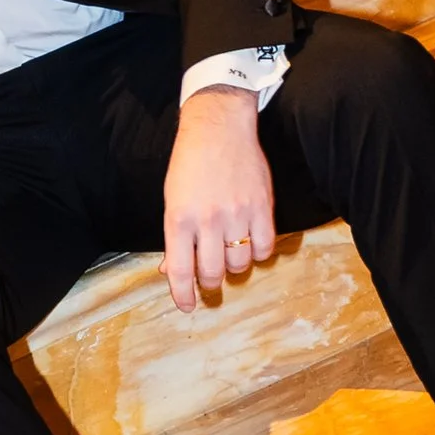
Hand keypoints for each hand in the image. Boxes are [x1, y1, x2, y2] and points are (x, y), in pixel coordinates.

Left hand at [161, 88, 276, 313]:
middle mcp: (208, 220)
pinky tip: (249, 242)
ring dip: (234, 265)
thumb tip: (170, 272)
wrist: (219, 128)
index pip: (181, 271)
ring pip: (240, 264)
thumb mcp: (172, 200)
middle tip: (211, 278)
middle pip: (213, 273)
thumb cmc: (189, 164)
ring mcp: (237, 214)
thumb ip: (174, 238)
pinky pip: (264, 248)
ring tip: (229, 251)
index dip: (184, 295)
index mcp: (179, 218)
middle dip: (211, 282)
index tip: (188, 306)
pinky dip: (257, 253)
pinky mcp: (262, 207)